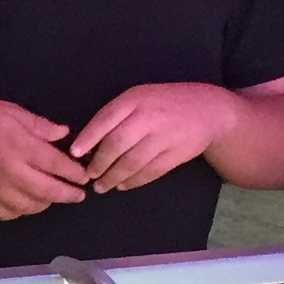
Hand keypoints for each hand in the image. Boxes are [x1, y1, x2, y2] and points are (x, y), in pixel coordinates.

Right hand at [0, 96, 88, 221]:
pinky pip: (10, 213)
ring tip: (53, 196)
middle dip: (69, 194)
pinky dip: (23, 210)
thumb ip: (40, 126)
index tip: (84, 175)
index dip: (75, 172)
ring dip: (47, 202)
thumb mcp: (12, 111)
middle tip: (80, 194)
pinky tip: (27, 201)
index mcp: (21, 147)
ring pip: (32, 206)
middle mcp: (12, 173)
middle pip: (49, 191)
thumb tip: (64, 135)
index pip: (57, 165)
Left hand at [70, 83, 234, 192]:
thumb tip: (87, 142)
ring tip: (101, 186)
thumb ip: (117, 115)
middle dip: (99, 162)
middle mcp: (149, 117)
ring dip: (113, 177)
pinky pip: (151, 172)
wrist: (208, 110)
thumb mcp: (139, 98)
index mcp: (135, 99)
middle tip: (88, 175)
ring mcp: (165, 136)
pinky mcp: (177, 154)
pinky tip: (122, 185)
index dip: (88, 138)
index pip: (106, 119)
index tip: (74, 153)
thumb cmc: (163, 104)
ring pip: (133, 161)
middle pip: (117, 143)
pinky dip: (134, 181)